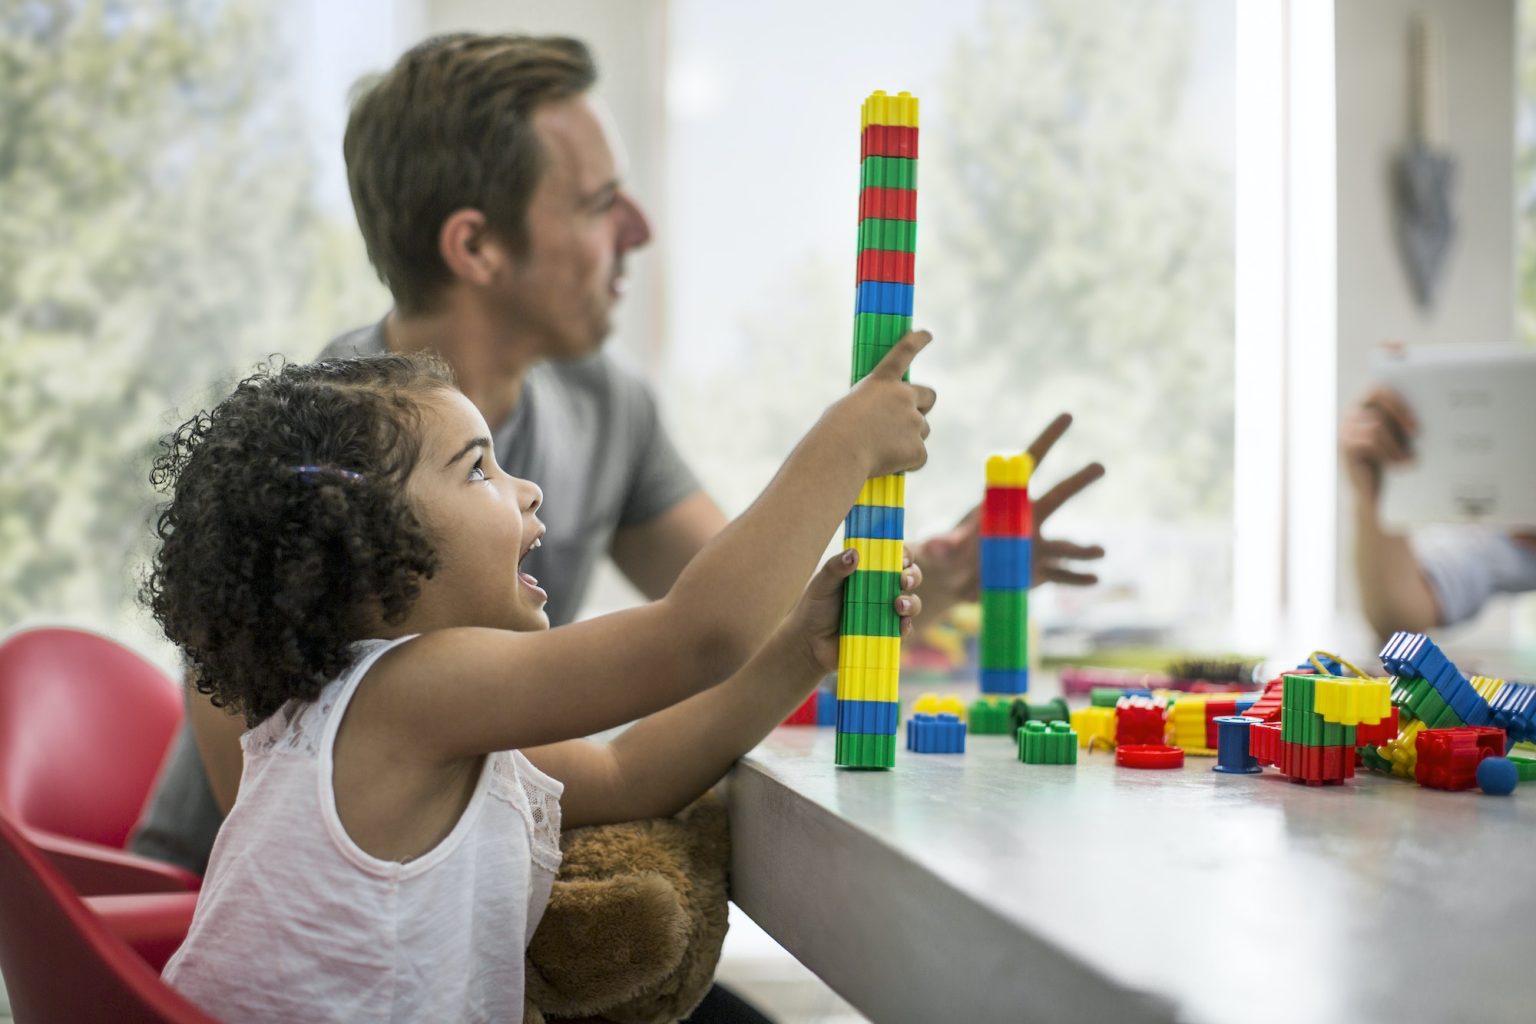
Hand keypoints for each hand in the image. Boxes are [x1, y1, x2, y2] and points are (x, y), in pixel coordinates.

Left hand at [789, 548, 923, 674]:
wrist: (809, 643)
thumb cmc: (815, 608)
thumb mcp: (822, 584)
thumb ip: (835, 568)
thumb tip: (854, 553)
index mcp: (869, 572)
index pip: (893, 557)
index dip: (902, 554)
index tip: (900, 557)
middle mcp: (882, 590)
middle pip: (910, 577)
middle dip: (912, 576)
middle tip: (904, 580)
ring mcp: (887, 612)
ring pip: (912, 602)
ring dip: (911, 602)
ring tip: (898, 604)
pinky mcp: (888, 634)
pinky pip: (905, 630)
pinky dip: (906, 626)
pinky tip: (901, 624)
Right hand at [830, 330, 936, 476]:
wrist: (839, 453)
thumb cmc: (834, 433)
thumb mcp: (850, 408)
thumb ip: (873, 408)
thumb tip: (882, 428)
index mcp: (882, 381)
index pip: (903, 352)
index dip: (916, 341)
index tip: (926, 334)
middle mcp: (903, 397)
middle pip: (929, 397)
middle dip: (922, 406)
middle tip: (909, 419)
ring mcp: (914, 422)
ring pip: (922, 430)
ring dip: (909, 438)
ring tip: (882, 449)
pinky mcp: (917, 448)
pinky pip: (919, 456)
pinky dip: (907, 462)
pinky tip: (888, 464)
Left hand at [914, 413, 1104, 621]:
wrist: (956, 583)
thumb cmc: (950, 556)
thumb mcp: (943, 552)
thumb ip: (942, 549)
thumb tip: (933, 548)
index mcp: (1006, 502)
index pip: (1030, 464)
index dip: (1047, 439)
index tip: (1067, 416)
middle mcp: (1027, 520)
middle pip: (1057, 497)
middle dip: (1078, 481)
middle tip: (1100, 466)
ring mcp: (1036, 547)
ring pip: (1065, 545)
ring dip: (1083, 549)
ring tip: (1100, 552)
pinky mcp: (1039, 573)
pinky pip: (1062, 574)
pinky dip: (1077, 578)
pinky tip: (1095, 580)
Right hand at [1340, 386, 1416, 504]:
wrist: (1370, 492)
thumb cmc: (1388, 461)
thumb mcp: (1396, 437)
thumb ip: (1400, 421)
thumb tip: (1425, 405)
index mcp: (1362, 407)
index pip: (1376, 390)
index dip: (1397, 401)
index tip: (1414, 417)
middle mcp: (1350, 416)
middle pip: (1378, 408)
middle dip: (1400, 417)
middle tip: (1417, 433)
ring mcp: (1345, 431)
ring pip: (1377, 426)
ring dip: (1396, 444)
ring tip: (1408, 459)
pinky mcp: (1345, 447)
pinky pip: (1371, 441)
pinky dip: (1389, 453)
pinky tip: (1399, 466)